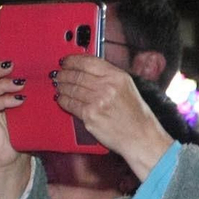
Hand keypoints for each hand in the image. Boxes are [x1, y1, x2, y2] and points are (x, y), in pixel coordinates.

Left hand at [54, 54, 173, 178]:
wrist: (140, 137)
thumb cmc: (136, 116)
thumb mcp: (127, 88)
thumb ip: (108, 77)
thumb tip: (86, 70)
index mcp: (117, 77)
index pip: (88, 62)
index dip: (73, 60)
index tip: (66, 61)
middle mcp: (107, 87)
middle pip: (77, 75)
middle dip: (64, 74)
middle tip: (58, 74)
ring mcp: (97, 101)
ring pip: (71, 88)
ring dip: (61, 86)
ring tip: (58, 85)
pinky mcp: (90, 116)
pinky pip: (70, 104)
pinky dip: (63, 100)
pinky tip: (61, 99)